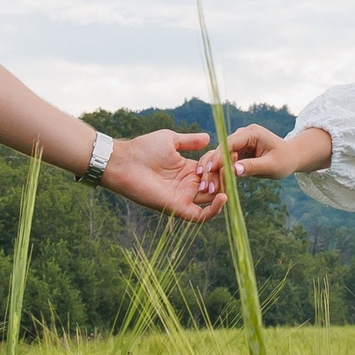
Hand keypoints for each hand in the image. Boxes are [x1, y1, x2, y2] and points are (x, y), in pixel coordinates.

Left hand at [100, 129, 220, 221]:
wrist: (124, 161)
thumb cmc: (143, 148)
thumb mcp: (171, 140)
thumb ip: (190, 141)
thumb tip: (208, 138)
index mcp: (187, 170)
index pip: (213, 171)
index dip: (222, 164)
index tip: (230, 153)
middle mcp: (188, 185)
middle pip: (216, 185)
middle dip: (224, 176)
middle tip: (229, 165)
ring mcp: (184, 197)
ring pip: (212, 199)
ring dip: (221, 188)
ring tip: (223, 176)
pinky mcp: (178, 207)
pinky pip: (201, 216)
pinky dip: (214, 210)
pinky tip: (222, 196)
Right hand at [197, 124, 331, 198]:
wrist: (290, 157)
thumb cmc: (284, 160)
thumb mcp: (271, 165)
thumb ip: (253, 166)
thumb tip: (234, 170)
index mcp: (251, 133)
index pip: (230, 143)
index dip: (219, 156)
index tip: (211, 170)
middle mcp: (241, 135)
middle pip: (221, 150)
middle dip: (213, 167)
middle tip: (206, 185)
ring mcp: (237, 143)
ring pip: (219, 157)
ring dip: (212, 172)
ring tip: (206, 188)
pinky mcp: (236, 152)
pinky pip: (223, 163)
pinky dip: (218, 174)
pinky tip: (212, 186)